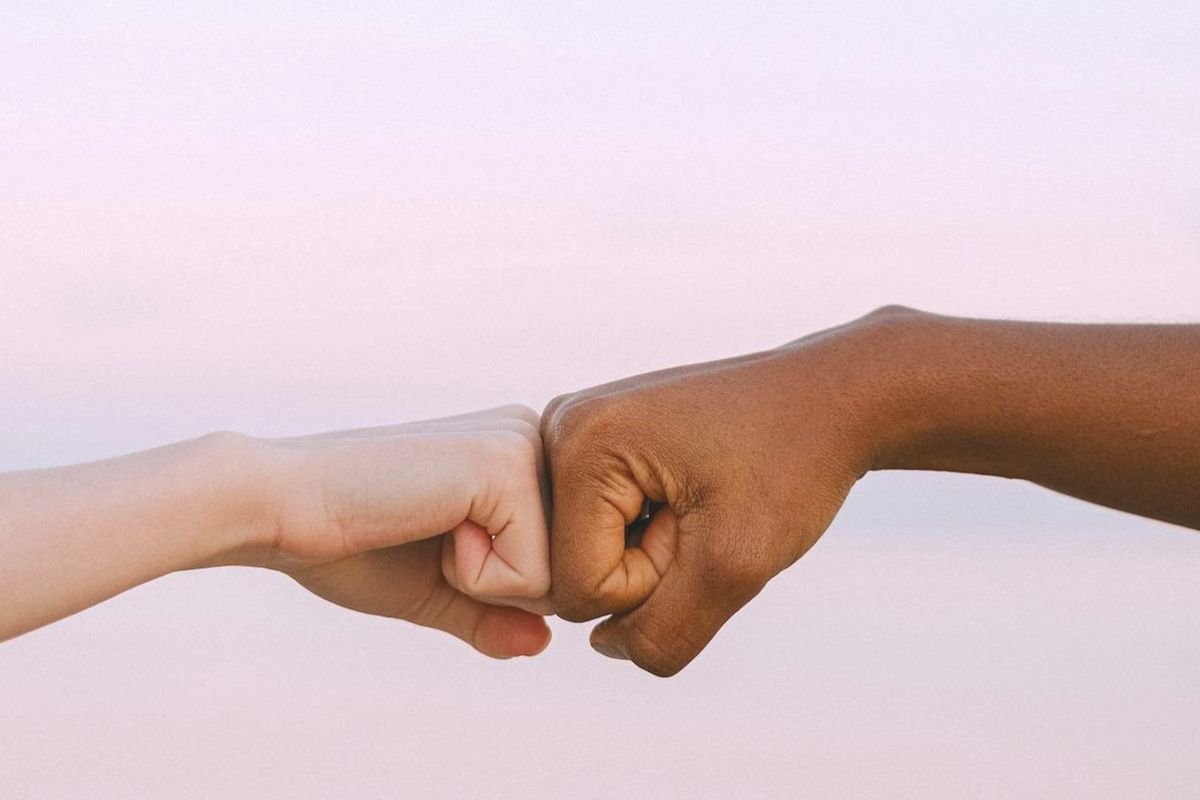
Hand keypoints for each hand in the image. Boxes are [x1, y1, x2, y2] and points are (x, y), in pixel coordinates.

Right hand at [244, 405, 553, 658]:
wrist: (277, 508)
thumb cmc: (349, 543)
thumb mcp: (437, 589)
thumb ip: (493, 615)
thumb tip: (545, 643)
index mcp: (520, 455)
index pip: (563, 561)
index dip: (499, 587)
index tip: (432, 540)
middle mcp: (534, 437)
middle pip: (571, 571)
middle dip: (500, 587)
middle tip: (428, 535)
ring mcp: (523, 446)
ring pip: (561, 578)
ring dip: (485, 582)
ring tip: (427, 528)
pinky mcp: (505, 467)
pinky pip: (532, 576)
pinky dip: (473, 578)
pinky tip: (426, 526)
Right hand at [542, 312, 896, 674]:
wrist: (829, 401)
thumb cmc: (793, 463)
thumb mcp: (736, 566)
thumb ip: (663, 633)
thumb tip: (605, 644)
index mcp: (578, 443)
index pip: (579, 590)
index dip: (654, 583)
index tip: (706, 521)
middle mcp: (558, 430)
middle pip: (573, 574)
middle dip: (649, 568)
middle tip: (707, 510)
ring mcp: (573, 435)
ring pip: (588, 558)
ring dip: (652, 554)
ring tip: (701, 499)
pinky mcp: (593, 446)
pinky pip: (600, 533)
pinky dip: (649, 535)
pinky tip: (687, 494)